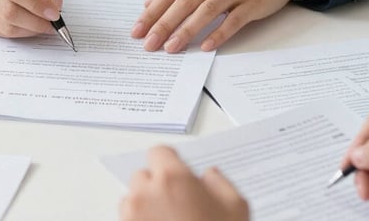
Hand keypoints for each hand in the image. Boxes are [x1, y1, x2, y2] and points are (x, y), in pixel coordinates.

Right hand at [0, 0, 68, 37]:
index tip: (54, 13)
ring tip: (43, 25)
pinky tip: (29, 26)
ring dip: (29, 30)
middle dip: (35, 22)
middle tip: (51, 24)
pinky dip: (19, 33)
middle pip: (9, 11)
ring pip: (5, 26)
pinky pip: (0, 32)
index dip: (36, 4)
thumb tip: (55, 3)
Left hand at [119, 146, 248, 220]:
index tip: (180, 174)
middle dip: (157, 186)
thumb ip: (220, 183)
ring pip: (131, 200)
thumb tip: (209, 175)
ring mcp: (131, 217)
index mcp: (173, 179)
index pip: (159, 153)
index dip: (171, 163)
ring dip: (144, 206)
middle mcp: (145, 194)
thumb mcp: (237, 208)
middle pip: (143, 176)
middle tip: (179, 204)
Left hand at [131, 0, 309, 51]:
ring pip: (205, 11)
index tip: (138, 29)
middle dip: (163, 24)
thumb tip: (150, 4)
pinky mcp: (253, 3)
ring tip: (171, 48)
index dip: (153, 11)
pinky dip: (218, 34)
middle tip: (149, 44)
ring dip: (186, 31)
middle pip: (184, 2)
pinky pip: (233, 20)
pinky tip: (205, 47)